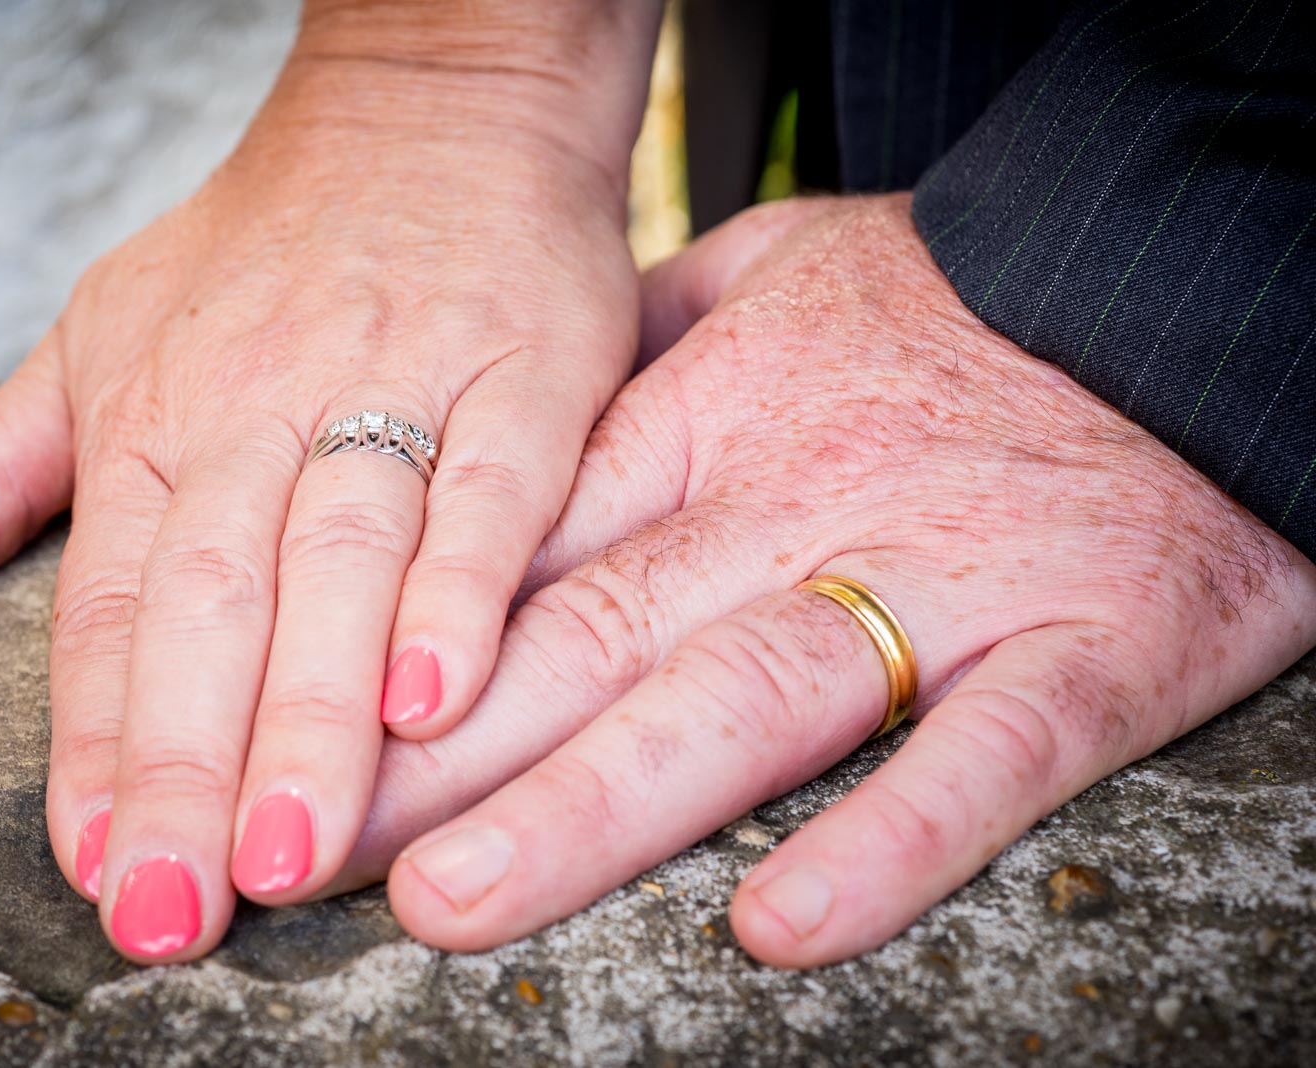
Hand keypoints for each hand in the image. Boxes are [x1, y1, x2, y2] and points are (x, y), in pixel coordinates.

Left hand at [0, 3, 658, 961]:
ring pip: (341, 562)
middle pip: (212, 603)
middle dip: (188, 765)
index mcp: (155, 413)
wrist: (438, 108)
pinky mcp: (524, 370)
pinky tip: (439, 699)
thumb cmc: (268, 244)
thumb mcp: (98, 332)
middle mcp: (262, 404)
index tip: (92, 869)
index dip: (95, 744)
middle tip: (176, 909)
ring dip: (312, 713)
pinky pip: (489, 489)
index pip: (108, 603)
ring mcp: (397, 382)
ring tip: (294, 853)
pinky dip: (464, 590)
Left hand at [336, 194, 1315, 964]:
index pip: (532, 541)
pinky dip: (892, 843)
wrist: (1184, 281)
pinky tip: (785, 930)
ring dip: (597, 808)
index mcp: (718, 420)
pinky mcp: (1089, 643)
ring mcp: (945, 576)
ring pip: (745, 701)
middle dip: (447, 755)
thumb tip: (528, 392)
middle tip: (321, 849)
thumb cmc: (963, 295)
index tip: (309, 729)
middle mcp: (803, 503)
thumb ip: (650, 338)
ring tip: (464, 901)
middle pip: (596, 638)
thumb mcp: (782, 267)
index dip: (410, 644)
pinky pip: (986, 755)